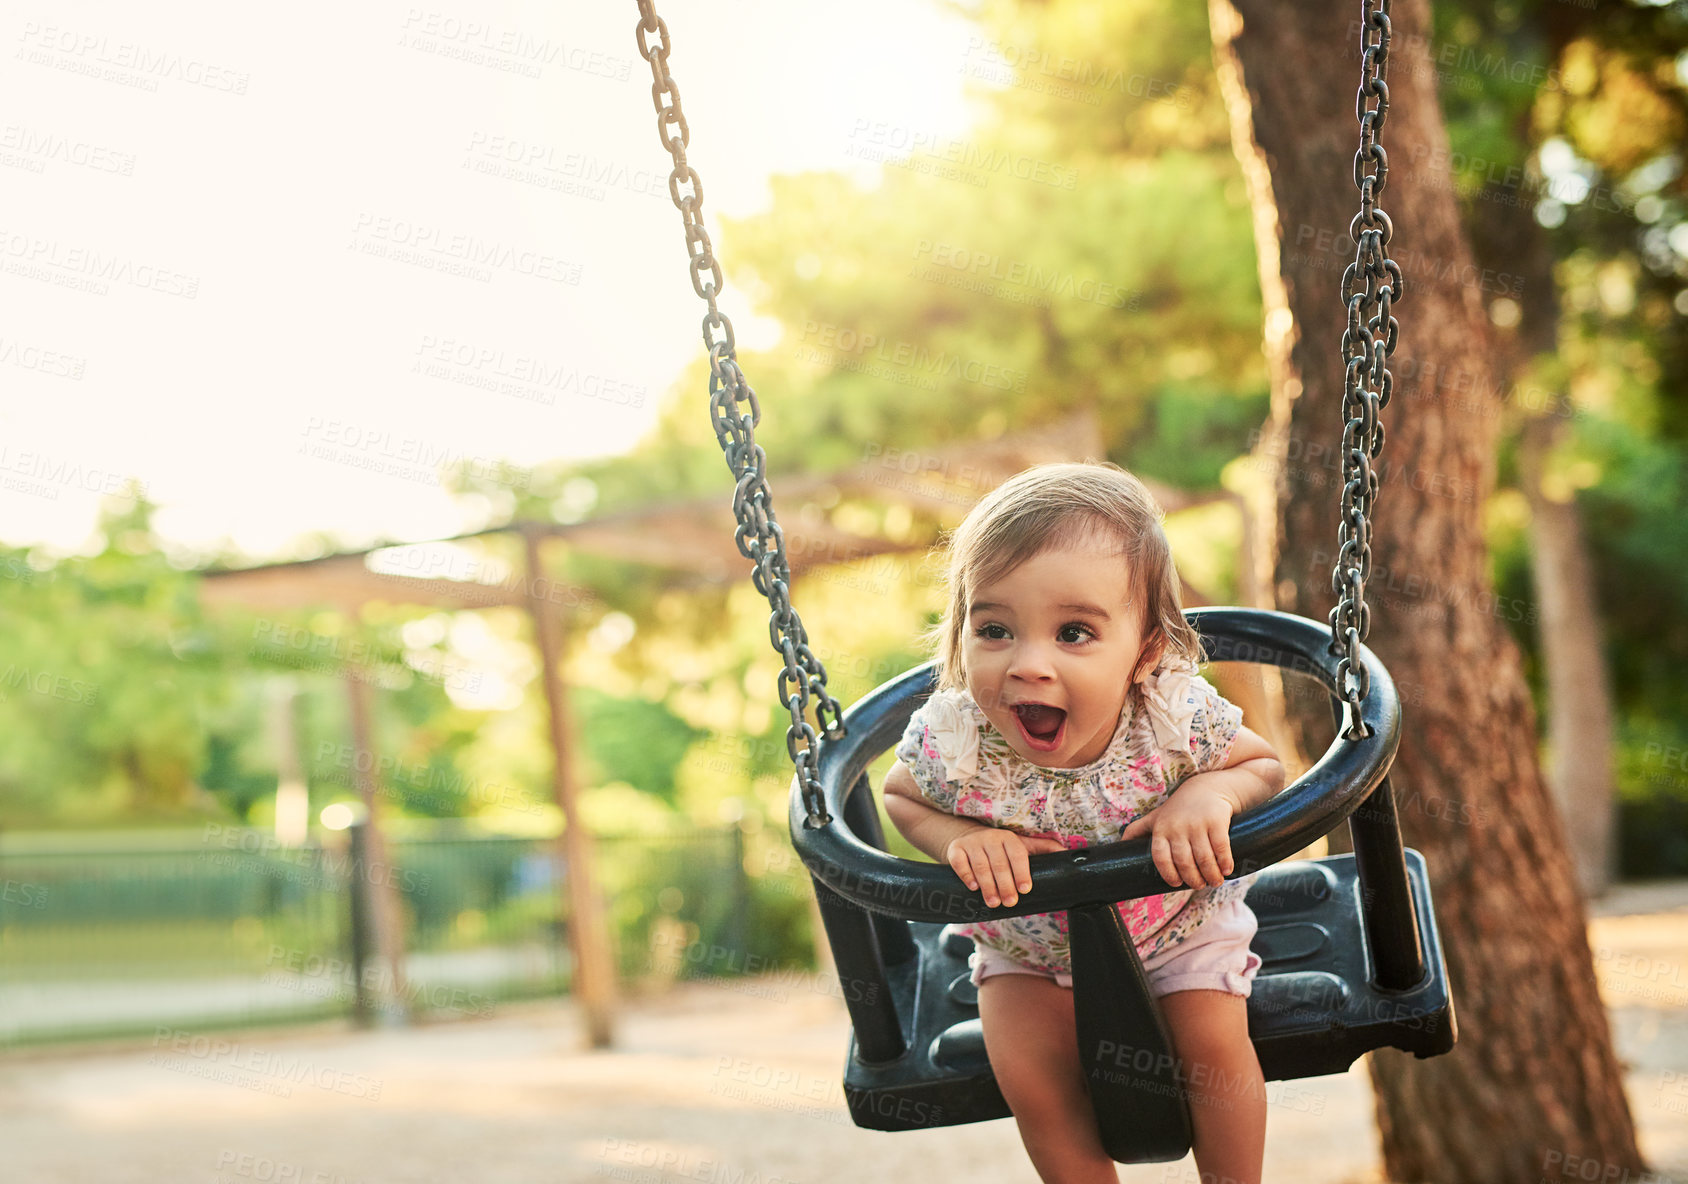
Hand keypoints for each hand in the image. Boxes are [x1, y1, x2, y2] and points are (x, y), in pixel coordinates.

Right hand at [944, 829, 1069, 907]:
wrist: (968, 838)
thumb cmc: (1001, 848)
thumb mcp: (1023, 845)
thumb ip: (1044, 850)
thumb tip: (1070, 855)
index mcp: (1009, 838)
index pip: (1017, 855)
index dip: (1022, 872)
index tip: (1025, 890)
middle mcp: (990, 838)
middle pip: (999, 864)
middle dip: (1005, 885)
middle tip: (1010, 903)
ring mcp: (972, 843)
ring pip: (980, 866)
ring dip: (987, 886)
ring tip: (993, 902)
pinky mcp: (955, 850)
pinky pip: (959, 863)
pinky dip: (966, 875)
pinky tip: (973, 887)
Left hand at [1119, 779, 1235, 888]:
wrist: (1207, 788)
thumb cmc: (1178, 808)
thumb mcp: (1155, 816)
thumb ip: (1137, 829)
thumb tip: (1119, 844)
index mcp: (1161, 829)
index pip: (1160, 857)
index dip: (1168, 873)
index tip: (1176, 883)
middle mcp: (1177, 827)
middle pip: (1184, 862)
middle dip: (1193, 879)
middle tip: (1199, 885)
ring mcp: (1197, 824)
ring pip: (1204, 858)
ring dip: (1211, 875)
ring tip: (1214, 881)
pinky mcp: (1216, 821)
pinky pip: (1221, 848)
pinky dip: (1224, 863)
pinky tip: (1226, 870)